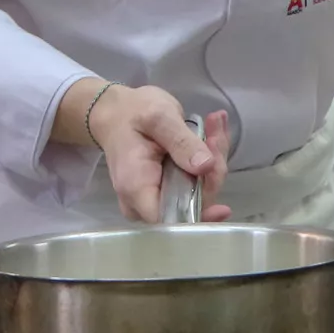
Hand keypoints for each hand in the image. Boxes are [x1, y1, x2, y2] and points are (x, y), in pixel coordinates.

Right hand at [87, 84, 233, 222]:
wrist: (118, 113)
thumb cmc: (131, 113)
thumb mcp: (158, 117)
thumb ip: (181, 142)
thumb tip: (206, 167)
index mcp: (137, 188)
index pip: (173, 219)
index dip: (202, 205)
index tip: (215, 168)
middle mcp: (147, 202)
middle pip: (193, 203)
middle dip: (213, 167)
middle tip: (216, 132)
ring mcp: (160, 197)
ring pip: (201, 191)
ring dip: (214, 156)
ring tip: (215, 122)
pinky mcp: (171, 189)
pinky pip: (198, 181)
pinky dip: (210, 155)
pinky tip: (213, 128)